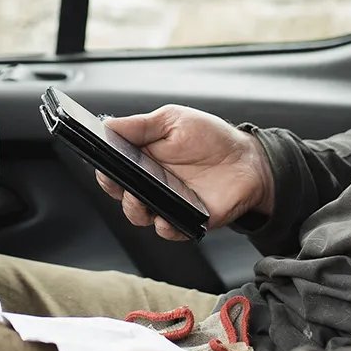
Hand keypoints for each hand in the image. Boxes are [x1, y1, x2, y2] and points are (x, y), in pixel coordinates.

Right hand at [95, 105, 275, 240]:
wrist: (247, 159)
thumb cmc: (211, 137)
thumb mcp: (173, 120)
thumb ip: (140, 125)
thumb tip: (108, 124)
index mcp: (143, 159)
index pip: (113, 169)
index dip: (105, 169)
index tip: (103, 164)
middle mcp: (151, 184)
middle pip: (120, 194)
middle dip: (115, 190)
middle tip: (120, 181)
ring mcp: (167, 203)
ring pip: (139, 215)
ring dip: (134, 210)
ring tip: (141, 199)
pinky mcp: (186, 220)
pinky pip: (168, 230)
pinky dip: (164, 227)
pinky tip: (166, 217)